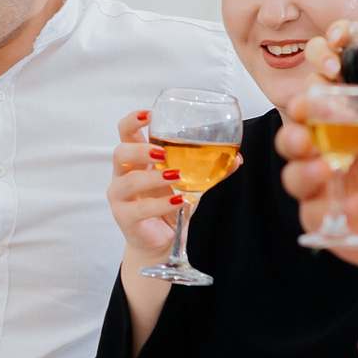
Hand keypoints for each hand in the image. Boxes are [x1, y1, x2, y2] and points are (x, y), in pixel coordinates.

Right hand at [107, 109, 239, 265]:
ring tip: (176, 176)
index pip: (125, 133)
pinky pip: (140, 209)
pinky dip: (162, 204)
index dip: (133, 121)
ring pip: (128, 182)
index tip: (149, 114)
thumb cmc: (170, 206)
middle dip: (140, 150)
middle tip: (162, 153)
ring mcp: (121, 198)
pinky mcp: (125, 218)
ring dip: (153, 178)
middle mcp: (123, 176)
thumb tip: (237, 158)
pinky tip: (179, 201)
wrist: (161, 242)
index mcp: (137, 161)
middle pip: (120, 153)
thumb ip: (211, 170)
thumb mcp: (192, 184)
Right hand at [278, 42, 357, 264]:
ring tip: (325, 167)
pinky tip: (357, 204)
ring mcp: (317, 183)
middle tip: (306, 113)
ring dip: (303, 166)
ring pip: (291, 170)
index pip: (322, 86)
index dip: (321, 66)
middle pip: (294, 125)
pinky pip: (313, 210)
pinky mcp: (318, 216)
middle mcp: (325, 148)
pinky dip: (331, 206)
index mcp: (344, 123)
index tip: (335, 64)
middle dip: (297, 117)